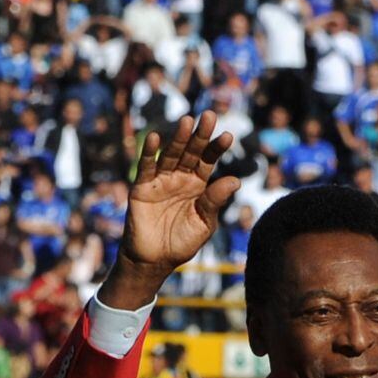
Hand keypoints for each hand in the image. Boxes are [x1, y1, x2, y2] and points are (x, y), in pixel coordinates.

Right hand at [111, 115, 240, 308]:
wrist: (154, 261)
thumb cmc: (181, 243)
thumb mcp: (204, 224)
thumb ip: (215, 201)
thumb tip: (235, 180)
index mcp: (198, 185)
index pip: (208, 161)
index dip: (217, 148)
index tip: (228, 135)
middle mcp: (180, 178)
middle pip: (191, 152)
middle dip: (199, 135)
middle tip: (208, 116)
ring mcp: (160, 181)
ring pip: (170, 155)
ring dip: (178, 138)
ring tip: (186, 121)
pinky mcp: (142, 188)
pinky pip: (146, 167)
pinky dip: (149, 153)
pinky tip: (155, 138)